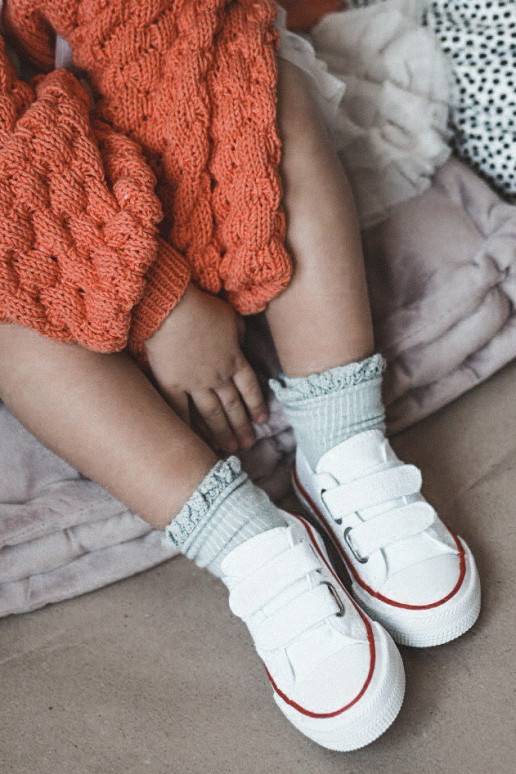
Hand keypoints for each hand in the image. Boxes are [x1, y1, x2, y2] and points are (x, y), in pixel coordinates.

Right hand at [145, 284, 267, 451]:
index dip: (257, 406)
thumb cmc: (202, 308)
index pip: (250, 388)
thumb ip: (239, 333)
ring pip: (213, 414)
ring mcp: (195, 383)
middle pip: (234, 406)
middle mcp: (218, 376)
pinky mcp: (172, 384)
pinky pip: (182, 411)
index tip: (261, 421)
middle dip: (242, 427)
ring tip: (229, 448)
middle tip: (248, 445)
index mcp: (235, 359)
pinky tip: (196, 440)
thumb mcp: (231, 317)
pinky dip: (190, 427)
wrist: (172, 309)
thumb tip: (241, 341)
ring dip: (222, 433)